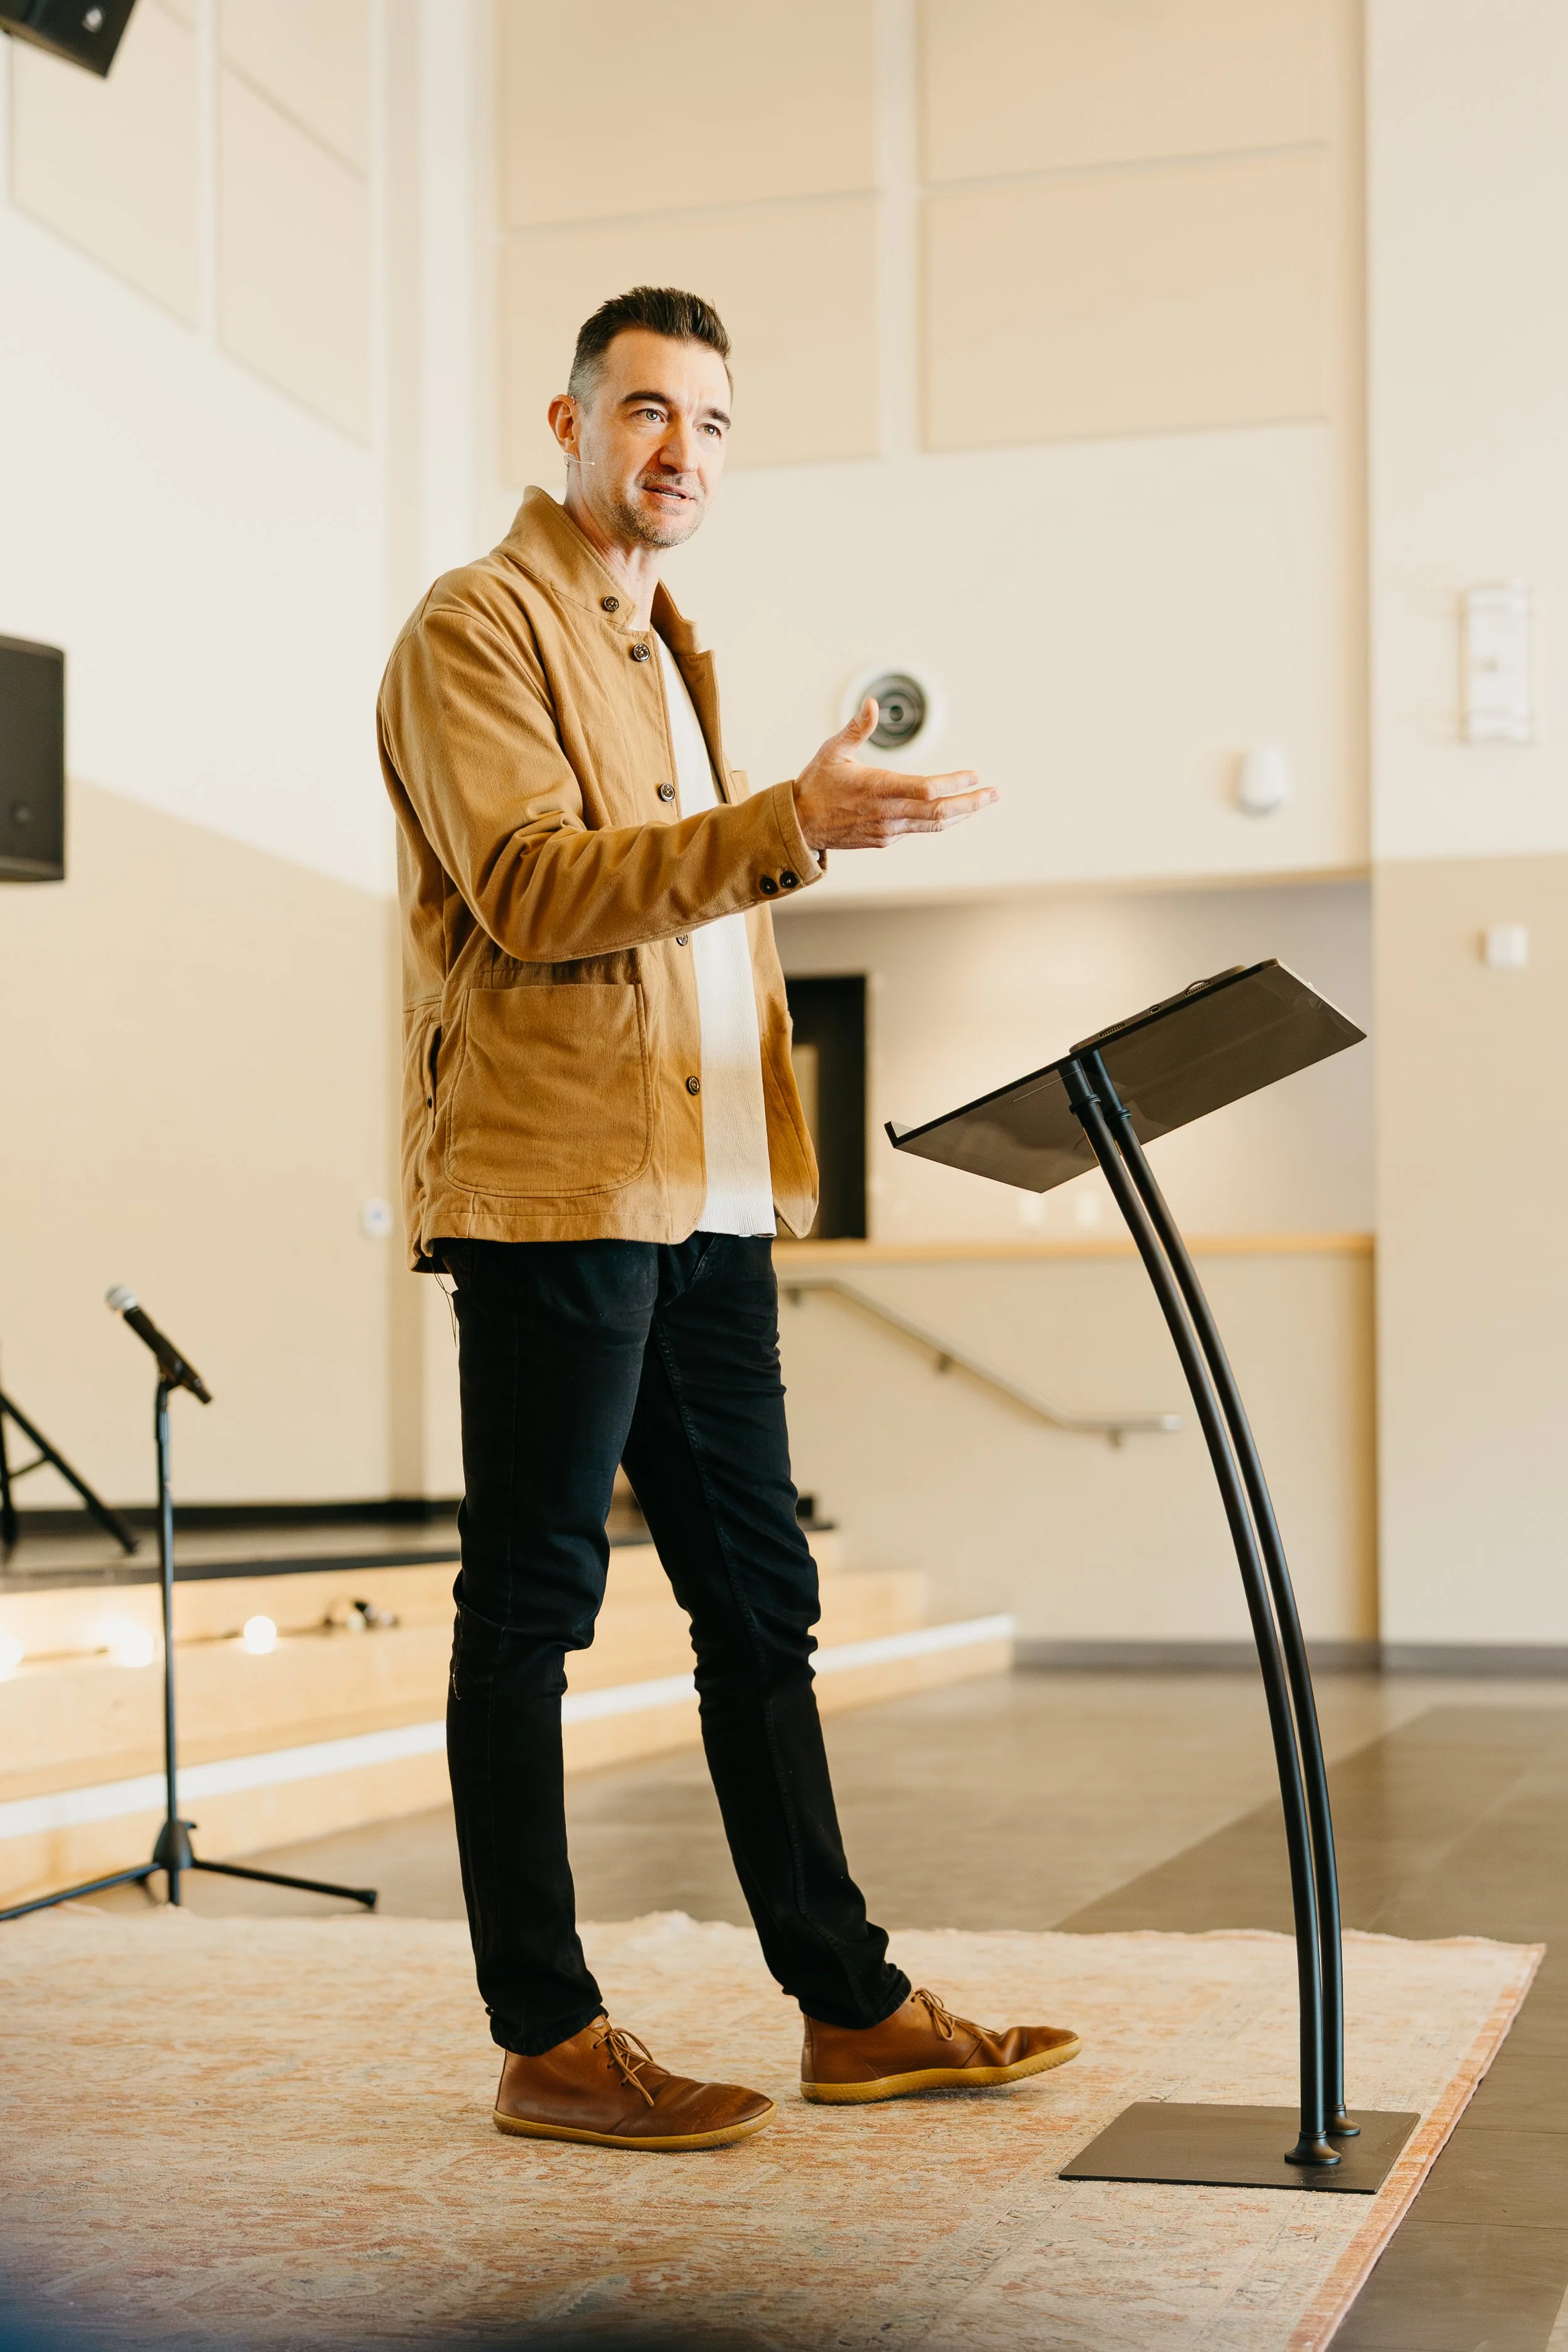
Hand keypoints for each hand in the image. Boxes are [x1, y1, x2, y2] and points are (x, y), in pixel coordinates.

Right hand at [792, 700, 996, 850]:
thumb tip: (872, 703)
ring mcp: (888, 830)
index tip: (974, 775)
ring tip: (983, 801)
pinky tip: (953, 810)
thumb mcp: (832, 750)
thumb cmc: (816, 783)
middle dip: (971, 802)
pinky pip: (920, 828)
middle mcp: (887, 814)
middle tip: (995, 793)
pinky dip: (940, 819)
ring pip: (934, 825)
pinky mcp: (885, 839)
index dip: (953, 783)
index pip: (926, 790)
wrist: (799, 826)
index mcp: (877, 789)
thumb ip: (857, 728)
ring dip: (962, 813)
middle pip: (940, 812)